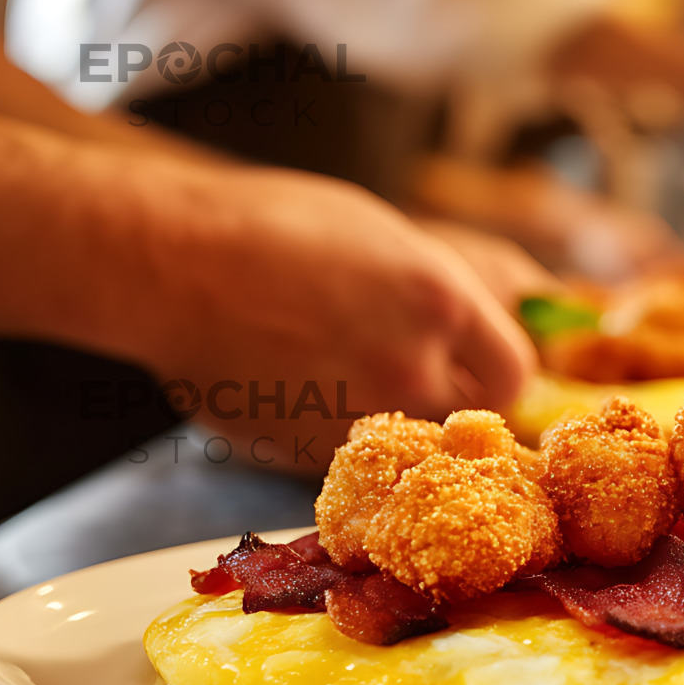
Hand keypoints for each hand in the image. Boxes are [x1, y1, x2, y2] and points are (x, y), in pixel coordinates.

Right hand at [124, 165, 538, 471]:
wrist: (170, 262)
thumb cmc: (271, 226)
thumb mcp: (384, 238)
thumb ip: (438, 295)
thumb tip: (470, 333)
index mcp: (443, 301)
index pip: (513, 374)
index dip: (495, 374)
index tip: (477, 369)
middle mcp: (412, 367)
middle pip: (466, 419)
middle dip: (448, 401)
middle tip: (405, 373)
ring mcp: (359, 416)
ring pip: (405, 444)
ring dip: (390, 422)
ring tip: (341, 374)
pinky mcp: (306, 451)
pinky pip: (348, 457)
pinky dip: (337, 434)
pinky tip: (299, 389)